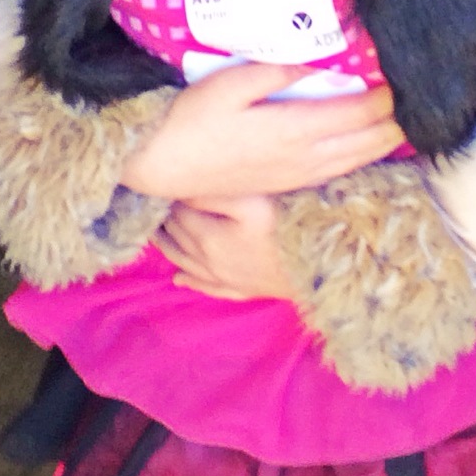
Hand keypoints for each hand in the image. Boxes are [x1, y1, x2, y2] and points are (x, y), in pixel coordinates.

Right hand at [121, 59, 401, 198]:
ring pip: (352, 162)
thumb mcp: (230, 83)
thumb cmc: (191, 118)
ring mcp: (294, 175)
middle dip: (392, 126)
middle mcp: (301, 157)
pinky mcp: (283, 185)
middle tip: (415, 108)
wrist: (162, 166)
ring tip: (401, 132)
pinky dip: (358, 163)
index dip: (382, 100)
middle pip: (363, 142)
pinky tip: (364, 154)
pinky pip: (333, 174)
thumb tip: (314, 62)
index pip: (353, 113)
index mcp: (292, 129)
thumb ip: (276, 72)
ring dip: (380, 147)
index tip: (401, 82)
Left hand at [153, 195, 295, 300]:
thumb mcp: (253, 203)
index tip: (166, 185)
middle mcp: (208, 262)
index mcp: (208, 238)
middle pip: (177, 238)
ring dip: (168, 249)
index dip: (170, 199)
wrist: (319, 269)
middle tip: (155, 205)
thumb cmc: (288, 230)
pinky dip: (191, 282)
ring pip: (185, 264)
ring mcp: (225, 280)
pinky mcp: (242, 290)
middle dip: (165, 221)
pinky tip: (179, 280)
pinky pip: (208, 288)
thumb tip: (185, 191)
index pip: (179, 214)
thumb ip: (216, 196)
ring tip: (157, 235)